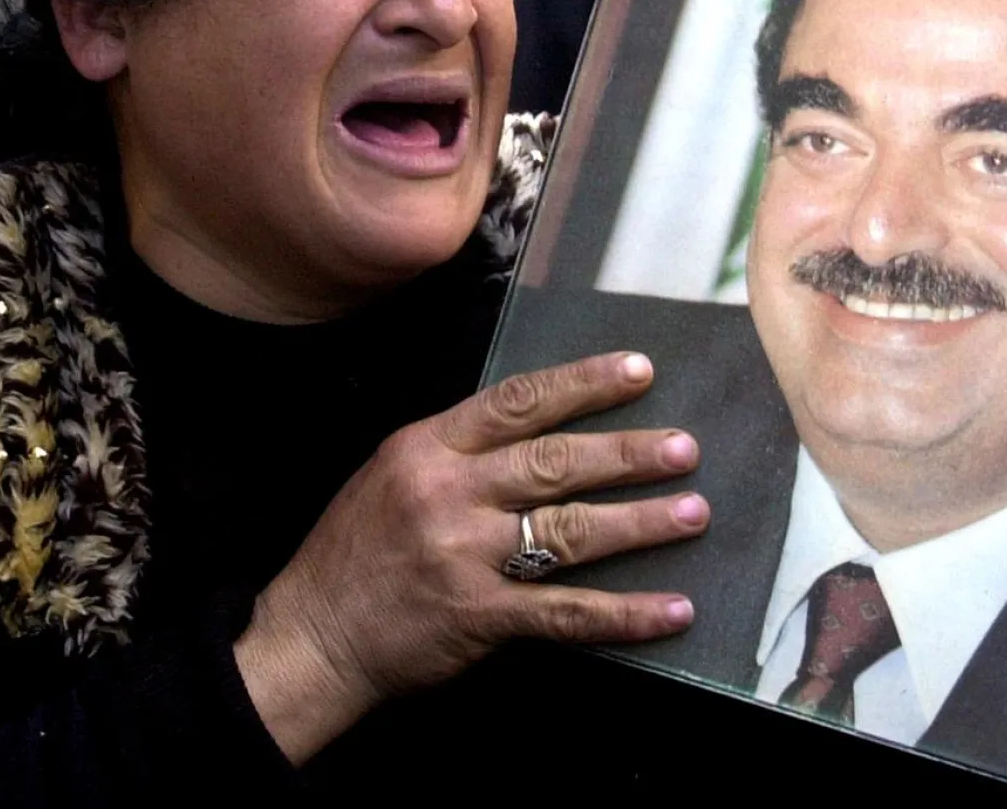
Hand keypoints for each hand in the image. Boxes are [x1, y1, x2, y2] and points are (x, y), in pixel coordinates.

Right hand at [235, 351, 708, 764]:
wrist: (312, 635)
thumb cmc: (357, 548)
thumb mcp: (394, 471)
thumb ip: (464, 448)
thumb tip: (546, 424)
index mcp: (429, 447)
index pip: (519, 402)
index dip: (583, 383)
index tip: (639, 371)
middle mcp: (450, 494)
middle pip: (555, 462)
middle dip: (627, 453)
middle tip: (684, 448)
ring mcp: (465, 557)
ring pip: (570, 530)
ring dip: (640, 524)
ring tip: (694, 513)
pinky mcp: (480, 617)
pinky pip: (566, 612)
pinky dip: (625, 613)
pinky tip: (672, 609)